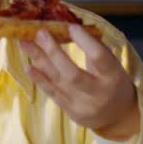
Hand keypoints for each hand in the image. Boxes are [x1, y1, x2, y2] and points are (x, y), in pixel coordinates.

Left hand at [20, 26, 138, 138]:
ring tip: (24, 43)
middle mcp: (98, 93)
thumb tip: (70, 27)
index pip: (99, 57)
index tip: (70, 26)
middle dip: (54, 51)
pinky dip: (39, 79)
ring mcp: (82, 105)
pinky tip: (27, 66)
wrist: (118, 116)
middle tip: (40, 32)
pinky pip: (52, 93)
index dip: (84, 41)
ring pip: (58, 81)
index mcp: (114, 76)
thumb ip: (95, 49)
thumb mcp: (114, 65)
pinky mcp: (71, 112)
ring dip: (39, 60)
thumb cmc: (114, 83)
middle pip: (73, 74)